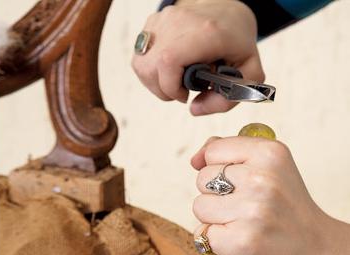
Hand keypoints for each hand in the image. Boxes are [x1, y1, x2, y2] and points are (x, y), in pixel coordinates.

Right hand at [132, 0, 263, 114]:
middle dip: (163, 90)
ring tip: (175, 81)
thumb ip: (227, 99)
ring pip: (140, 64)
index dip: (171, 88)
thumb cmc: (238, 42)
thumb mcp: (249, 74)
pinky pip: (140, 56)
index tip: (185, 95)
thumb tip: (194, 110)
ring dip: (155, 82)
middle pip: (150, 68)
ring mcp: (163, 20)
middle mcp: (179, 22)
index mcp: (206, 33)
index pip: (168, 63)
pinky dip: (152, 70)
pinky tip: (170, 69)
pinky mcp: (153, 22)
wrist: (228, 11)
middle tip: (182, 90)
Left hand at [192, 136, 349, 254]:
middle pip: (202, 179)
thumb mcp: (270, 167)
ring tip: (242, 223)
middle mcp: (261, 179)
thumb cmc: (285, 209)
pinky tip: (239, 240)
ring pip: (200, 206)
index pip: (213, 151)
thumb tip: (195, 159)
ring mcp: (251, 211)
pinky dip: (216, 240)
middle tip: (246, 206)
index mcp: (269, 154)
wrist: (314, 250)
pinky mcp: (240, 241)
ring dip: (214, 218)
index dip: (219, 169)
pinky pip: (202, 233)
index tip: (240, 182)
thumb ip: (231, 154)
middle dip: (216, 194)